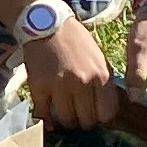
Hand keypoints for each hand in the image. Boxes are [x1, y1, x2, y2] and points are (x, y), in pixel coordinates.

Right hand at [20, 10, 119, 129]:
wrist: (47, 24)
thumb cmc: (75, 41)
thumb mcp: (98, 58)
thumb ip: (103, 82)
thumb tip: (105, 109)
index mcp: (101, 75)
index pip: (107, 114)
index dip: (101, 118)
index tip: (95, 115)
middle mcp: (83, 83)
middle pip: (87, 120)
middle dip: (83, 122)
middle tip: (78, 116)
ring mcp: (60, 86)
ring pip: (67, 120)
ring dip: (65, 122)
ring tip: (63, 115)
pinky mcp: (39, 87)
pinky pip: (44, 114)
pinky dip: (46, 119)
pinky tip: (48, 117)